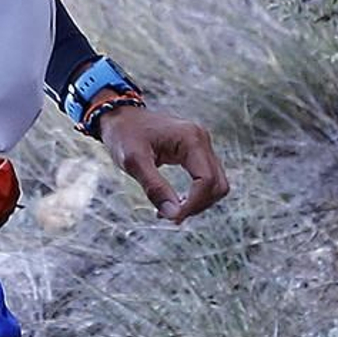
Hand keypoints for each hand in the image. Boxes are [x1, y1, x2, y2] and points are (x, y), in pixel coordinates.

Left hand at [98, 104, 229, 223]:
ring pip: (216, 184)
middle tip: (169, 216)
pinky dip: (195, 195)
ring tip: (169, 210)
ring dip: (198, 202)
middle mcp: (201, 139)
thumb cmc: (124, 135)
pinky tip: (174, 202)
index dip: (193, 204)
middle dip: (197, 205)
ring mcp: (201, 145)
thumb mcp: (134, 162)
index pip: (207, 180)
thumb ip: (155, 188)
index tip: (172, 218)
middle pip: (217, 184)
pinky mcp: (196, 152)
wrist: (120, 117)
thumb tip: (174, 215)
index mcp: (191, 139)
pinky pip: (206, 179)